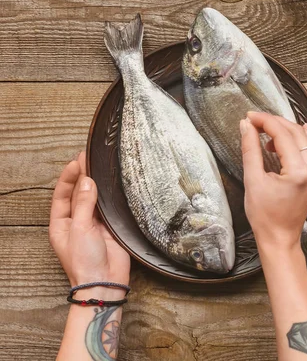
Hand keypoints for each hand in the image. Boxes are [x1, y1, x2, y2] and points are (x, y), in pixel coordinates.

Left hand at [49, 152, 129, 297]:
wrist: (105, 282)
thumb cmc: (84, 261)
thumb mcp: (80, 228)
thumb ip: (84, 203)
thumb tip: (86, 181)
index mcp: (61, 223)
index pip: (62, 194)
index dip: (68, 177)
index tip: (77, 161)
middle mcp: (76, 222)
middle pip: (78, 194)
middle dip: (82, 176)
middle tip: (89, 158)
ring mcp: (94, 224)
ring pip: (94, 199)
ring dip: (96, 184)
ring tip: (100, 167)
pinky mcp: (110, 228)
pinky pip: (109, 208)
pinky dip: (109, 196)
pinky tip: (112, 185)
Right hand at [240, 112, 306, 249]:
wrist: (279, 238)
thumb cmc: (265, 216)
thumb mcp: (253, 181)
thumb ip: (251, 150)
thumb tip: (247, 126)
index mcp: (297, 172)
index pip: (282, 135)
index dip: (265, 121)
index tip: (249, 117)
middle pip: (296, 133)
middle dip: (274, 123)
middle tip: (255, 121)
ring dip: (290, 128)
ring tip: (271, 129)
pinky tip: (302, 131)